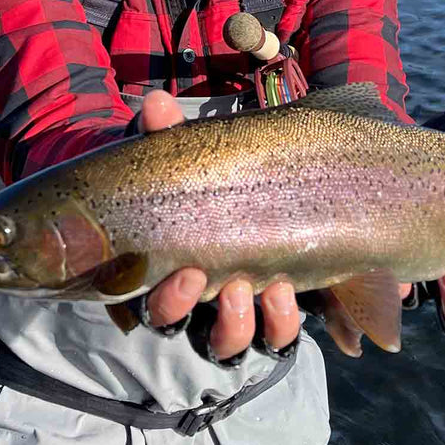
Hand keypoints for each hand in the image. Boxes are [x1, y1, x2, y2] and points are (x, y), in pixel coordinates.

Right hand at [137, 90, 300, 360]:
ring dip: (245, 324)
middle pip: (186, 330)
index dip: (168, 302)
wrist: (287, 191)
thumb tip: (155, 102)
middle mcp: (197, 301)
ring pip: (231, 342)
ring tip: (272, 288)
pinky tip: (291, 291)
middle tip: (229, 285)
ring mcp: (238, 311)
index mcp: (166, 267)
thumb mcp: (195, 156)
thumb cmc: (219, 178)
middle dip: (206, 315)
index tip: (188, 274)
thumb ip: (172, 134)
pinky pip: (275, 338)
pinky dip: (282, 322)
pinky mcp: (275, 313)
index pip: (152, 303)